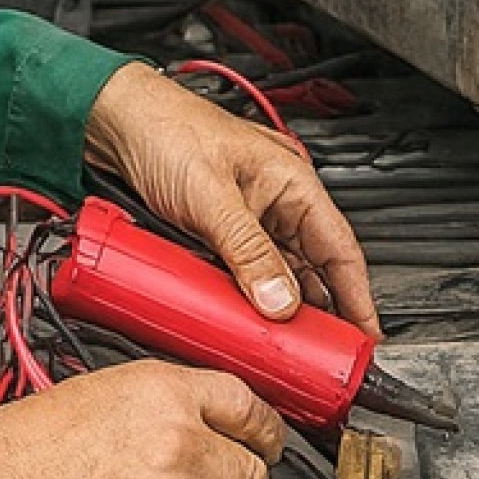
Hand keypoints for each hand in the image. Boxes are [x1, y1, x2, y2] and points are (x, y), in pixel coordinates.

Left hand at [82, 61, 379, 337]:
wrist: (112, 120)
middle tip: (321, 358)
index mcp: (293, 182)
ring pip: (279, 277)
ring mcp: (248, 220)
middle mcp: (276, 202)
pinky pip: (245, 275)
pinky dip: (249, 299)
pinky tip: (246, 321)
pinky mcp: (218, 233)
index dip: (358, 298)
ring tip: (285, 347)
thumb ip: (247, 250)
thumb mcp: (212, 196)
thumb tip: (279, 301)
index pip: (341, 250)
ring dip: (281, 309)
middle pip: (313, 270)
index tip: (366, 339)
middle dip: (319, 315)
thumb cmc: (166, 130)